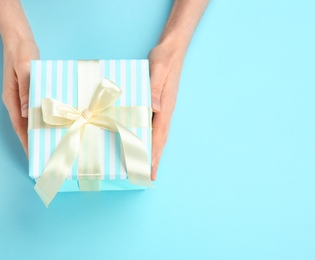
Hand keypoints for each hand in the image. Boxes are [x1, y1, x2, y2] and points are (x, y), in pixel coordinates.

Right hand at [2, 39, 38, 154]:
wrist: (20, 39)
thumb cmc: (22, 53)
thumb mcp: (25, 70)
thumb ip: (26, 90)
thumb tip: (27, 113)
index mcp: (11, 99)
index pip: (19, 126)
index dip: (26, 142)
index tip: (32, 156)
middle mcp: (16, 101)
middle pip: (25, 126)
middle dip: (33, 142)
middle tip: (44, 154)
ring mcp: (22, 97)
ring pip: (30, 119)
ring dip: (38, 131)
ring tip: (49, 143)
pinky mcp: (29, 92)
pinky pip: (36, 109)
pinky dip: (42, 118)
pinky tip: (52, 123)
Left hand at [148, 41, 185, 180]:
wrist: (172, 49)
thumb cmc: (164, 58)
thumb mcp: (158, 69)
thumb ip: (154, 88)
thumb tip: (154, 108)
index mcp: (165, 106)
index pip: (159, 135)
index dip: (154, 153)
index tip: (151, 170)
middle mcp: (165, 111)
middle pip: (160, 139)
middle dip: (154, 158)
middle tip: (148, 177)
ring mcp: (162, 108)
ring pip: (157, 134)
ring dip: (152, 150)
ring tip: (145, 166)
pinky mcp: (158, 103)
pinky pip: (153, 124)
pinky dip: (149, 137)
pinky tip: (143, 141)